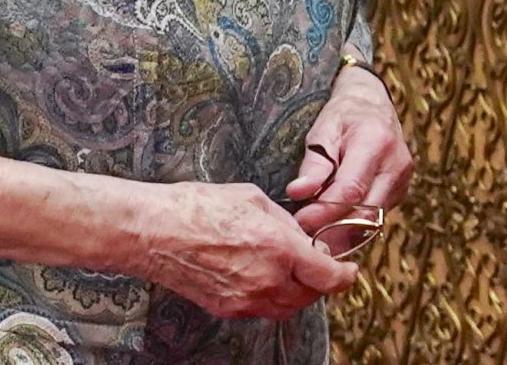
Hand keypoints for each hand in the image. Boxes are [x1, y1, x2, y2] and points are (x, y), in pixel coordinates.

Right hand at [138, 181, 355, 319]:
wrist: (157, 231)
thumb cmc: (200, 206)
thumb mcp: (253, 197)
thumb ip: (283, 220)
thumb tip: (298, 234)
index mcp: (279, 248)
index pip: (328, 276)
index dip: (345, 274)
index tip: (349, 269)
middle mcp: (268, 280)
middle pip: (311, 296)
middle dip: (319, 281)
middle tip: (315, 262)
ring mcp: (247, 300)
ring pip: (288, 307)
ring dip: (296, 292)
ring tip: (287, 268)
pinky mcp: (229, 309)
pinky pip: (262, 308)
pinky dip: (271, 295)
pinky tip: (260, 274)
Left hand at [284, 63, 412, 235]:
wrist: (372, 106)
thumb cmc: (344, 116)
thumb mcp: (323, 129)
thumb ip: (314, 163)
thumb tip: (297, 193)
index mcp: (376, 142)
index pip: (351, 189)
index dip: (324, 212)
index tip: (300, 221)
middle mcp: (396, 165)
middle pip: (365, 213)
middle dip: (332, 230)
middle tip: (304, 235)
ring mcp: (402, 182)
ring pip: (372, 222)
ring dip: (342, 234)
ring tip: (314, 235)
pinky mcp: (400, 194)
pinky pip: (376, 219)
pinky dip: (353, 228)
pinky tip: (331, 229)